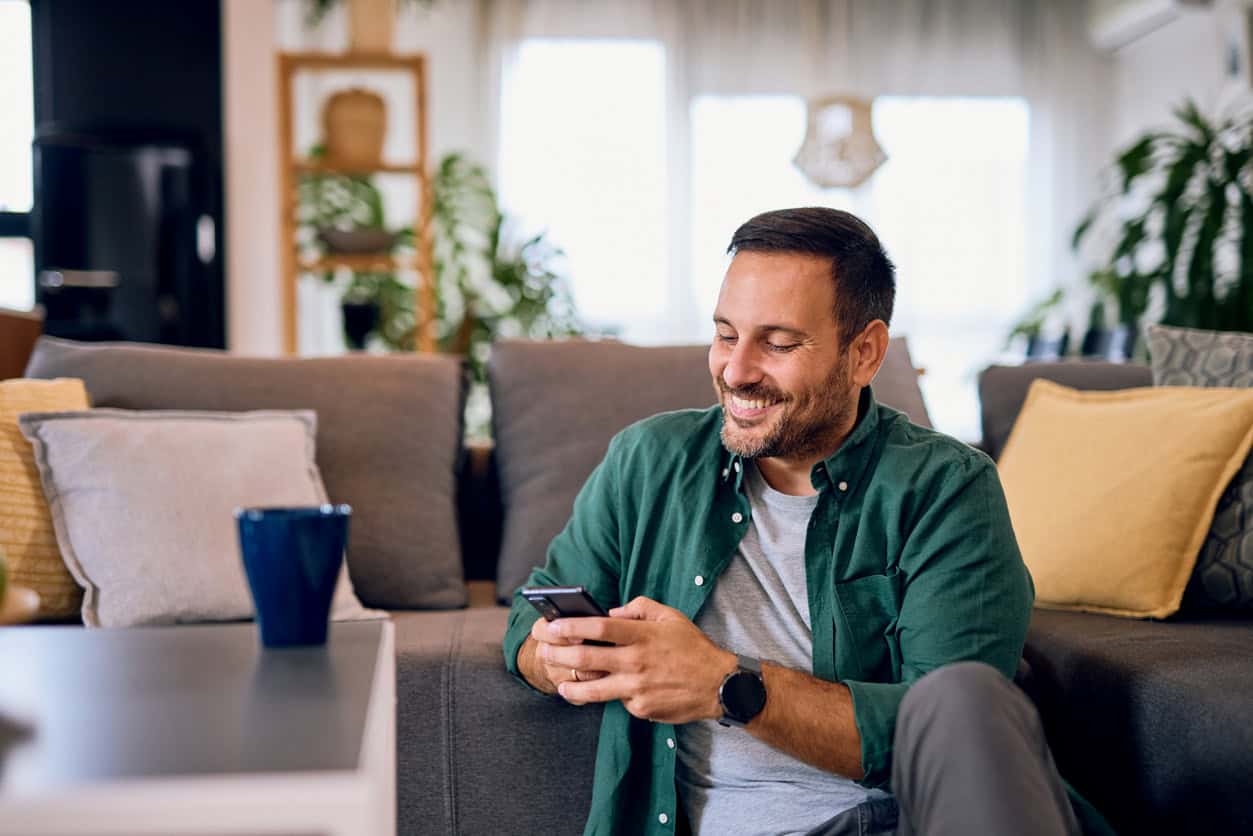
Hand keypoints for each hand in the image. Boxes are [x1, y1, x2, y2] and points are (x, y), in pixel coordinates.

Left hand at [539, 596, 737, 723]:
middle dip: (560, 654)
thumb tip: (612, 612)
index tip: (553, 626)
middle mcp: (636, 662)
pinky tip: (608, 692)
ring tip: (560, 685)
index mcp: (642, 636)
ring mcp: (637, 688)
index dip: (572, 627)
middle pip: (588, 658)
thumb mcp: (671, 617)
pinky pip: (619, 700)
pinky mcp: (641, 708)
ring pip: (594, 689)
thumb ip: (639, 608)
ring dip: (572, 686)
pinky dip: (612, 695)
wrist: (718, 685)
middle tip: (544, 652)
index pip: (599, 629)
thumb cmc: (693, 648)